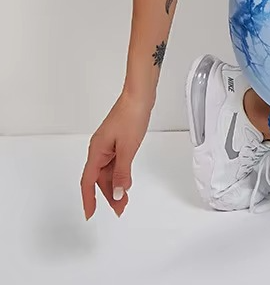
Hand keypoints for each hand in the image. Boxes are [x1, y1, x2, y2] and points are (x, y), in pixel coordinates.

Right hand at [80, 91, 152, 219]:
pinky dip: (120, 173)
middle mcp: (99, 149)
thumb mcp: (128, 148)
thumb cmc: (131, 116)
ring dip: (115, 185)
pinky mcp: (117, 140)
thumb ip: (122, 172)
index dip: (88, 199)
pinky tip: (126, 181)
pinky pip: (115, 163)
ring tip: (124, 199)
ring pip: (108, 171)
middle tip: (119, 209)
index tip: (90, 214)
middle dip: (108, 195)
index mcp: (97, 151)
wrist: (139, 96)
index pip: (88, 181)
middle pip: (99, 178)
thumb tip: (118, 193)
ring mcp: (108, 144)